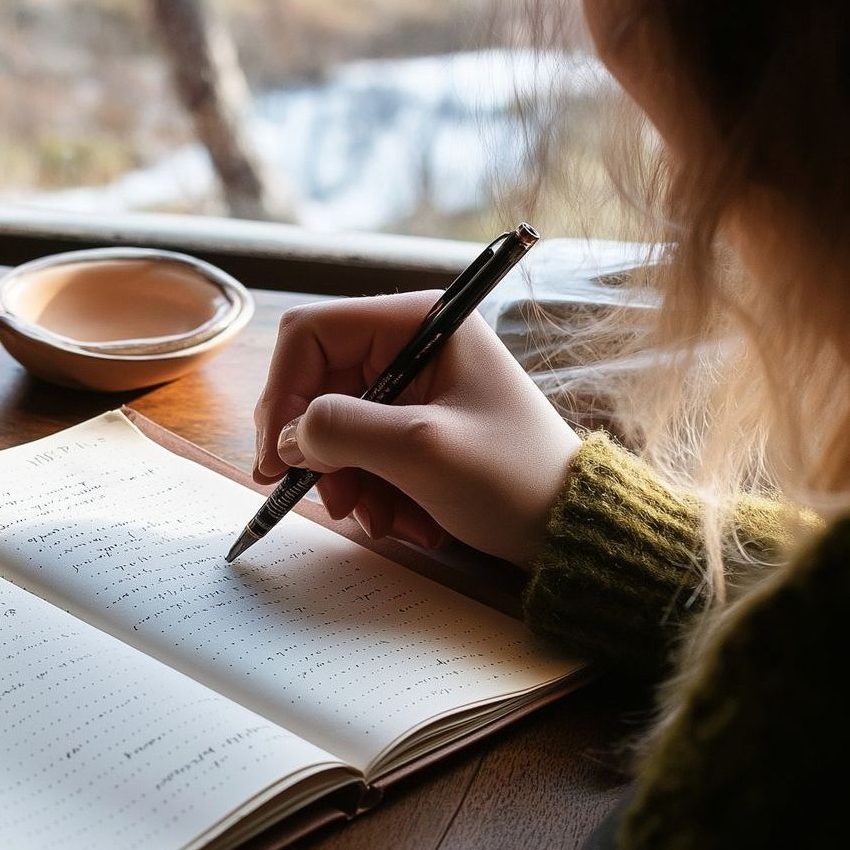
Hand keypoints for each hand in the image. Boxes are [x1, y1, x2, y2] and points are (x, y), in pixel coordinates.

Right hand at [252, 292, 581, 567]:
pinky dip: (370, 490)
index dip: (284, 393)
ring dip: (346, 480)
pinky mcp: (416, 425)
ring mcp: (413, 386)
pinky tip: (401, 520)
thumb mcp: (422, 451)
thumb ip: (343, 431)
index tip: (278, 458)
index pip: (312, 333)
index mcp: (419, 321)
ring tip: (378, 520)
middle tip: (328, 499)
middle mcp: (411, 344)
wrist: (571, 528)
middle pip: (318, 383)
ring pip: (336, 425)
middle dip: (319, 448)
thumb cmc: (514, 479)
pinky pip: (363, 451)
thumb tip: (289, 438)